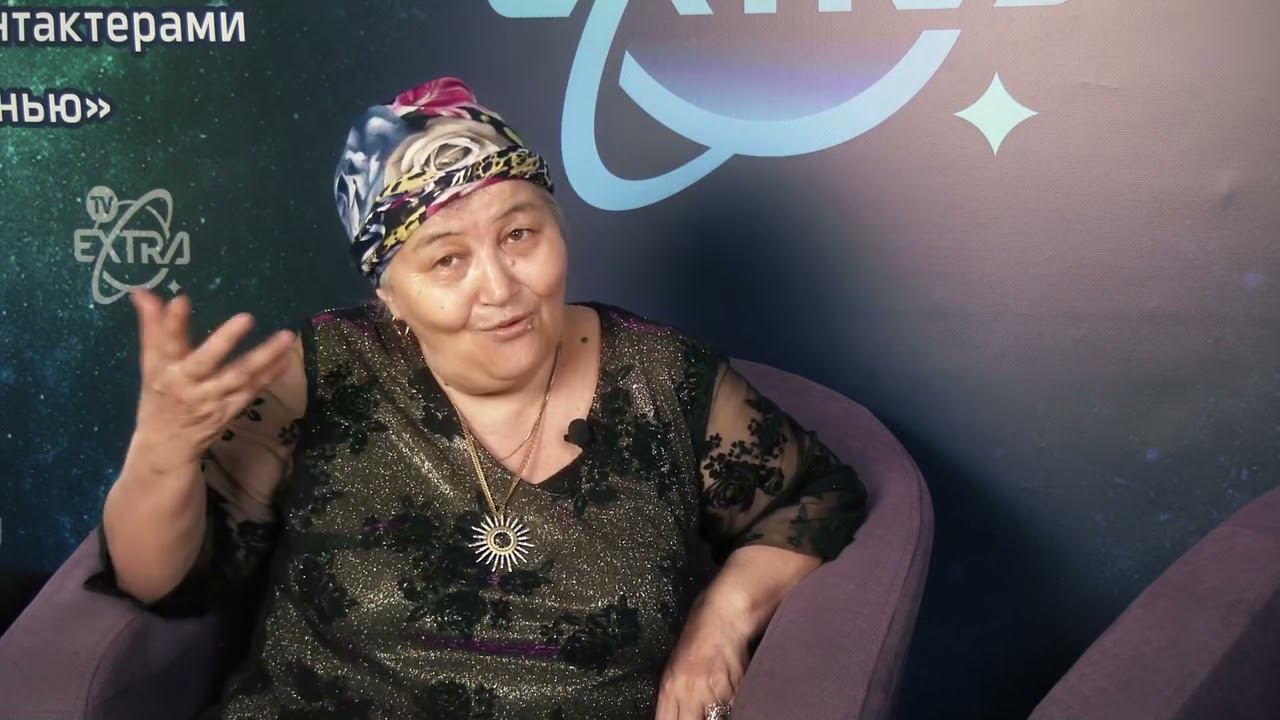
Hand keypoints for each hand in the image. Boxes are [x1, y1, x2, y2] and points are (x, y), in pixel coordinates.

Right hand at [129, 288, 295, 468]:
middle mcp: (188, 385)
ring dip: (265, 356)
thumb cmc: (158, 397)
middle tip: (246, 317)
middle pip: (206, 361)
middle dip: (224, 340)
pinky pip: (253, 389)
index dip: (173, 323)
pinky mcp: (231, 409)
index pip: (166, 343)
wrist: (166, 445)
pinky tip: (286, 358)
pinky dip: (271, 374)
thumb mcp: (150, 365)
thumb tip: (143, 293)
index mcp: (164, 371)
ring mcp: (212, 399)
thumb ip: (152, 328)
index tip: (181, 299)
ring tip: (286, 336)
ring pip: (240, 375)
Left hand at [656, 590, 750, 719]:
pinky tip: (728, 695)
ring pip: (716, 719)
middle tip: (699, 713)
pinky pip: (734, 708)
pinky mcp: (736, 689)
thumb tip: (675, 715)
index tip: (679, 719)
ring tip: (714, 703)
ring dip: (715, 714)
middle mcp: (690, 692)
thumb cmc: (698, 634)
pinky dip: (732, 705)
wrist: (724, 616)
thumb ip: (673, 695)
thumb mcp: (674, 665)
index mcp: (670, 686)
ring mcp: (714, 692)